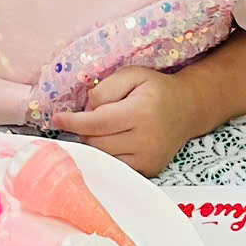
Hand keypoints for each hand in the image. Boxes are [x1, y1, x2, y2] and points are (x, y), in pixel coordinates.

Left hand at [52, 66, 204, 177]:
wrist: (188, 108)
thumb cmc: (156, 89)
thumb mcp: (132, 75)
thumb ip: (106, 88)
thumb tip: (86, 109)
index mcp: (141, 112)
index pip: (97, 122)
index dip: (73, 121)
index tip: (57, 118)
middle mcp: (146, 140)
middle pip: (97, 141)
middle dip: (86, 129)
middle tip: (93, 116)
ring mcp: (148, 159)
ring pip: (104, 156)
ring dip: (96, 142)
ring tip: (106, 127)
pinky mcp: (149, 169)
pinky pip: (116, 166)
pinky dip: (108, 154)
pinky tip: (113, 140)